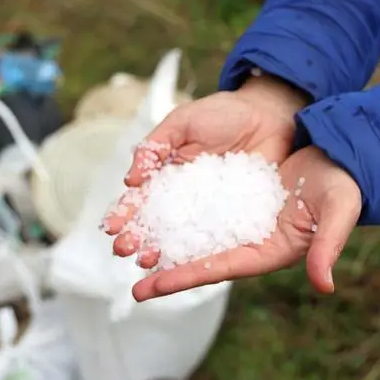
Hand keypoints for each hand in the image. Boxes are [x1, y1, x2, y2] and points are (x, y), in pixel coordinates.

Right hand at [104, 74, 309, 260]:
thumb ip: (155, 146)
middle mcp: (184, 199)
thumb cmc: (224, 113)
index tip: (110, 227)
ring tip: (145, 262)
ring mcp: (209, 211)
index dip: (124, 213)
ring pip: (180, 237)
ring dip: (160, 252)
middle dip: (136, 238)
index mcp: (166, 175)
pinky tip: (182, 266)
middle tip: (123, 251)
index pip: (140, 199)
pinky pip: (214, 239)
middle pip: (155, 224)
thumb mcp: (183, 122)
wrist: (269, 115)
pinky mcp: (235, 219)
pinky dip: (198, 255)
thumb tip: (130, 180)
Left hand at [113, 145, 362, 301]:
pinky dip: (176, 212)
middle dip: (167, 269)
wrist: (339, 155)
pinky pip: (199, 208)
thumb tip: (324, 286)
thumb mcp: (338, 211)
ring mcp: (240, 219)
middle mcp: (249, 240)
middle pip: (200, 258)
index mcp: (269, 251)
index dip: (186, 278)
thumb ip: (328, 247)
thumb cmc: (342, 185)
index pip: (220, 268)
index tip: (151, 287)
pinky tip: (152, 212)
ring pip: (194, 233)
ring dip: (165, 241)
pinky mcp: (234, 197)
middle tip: (132, 281)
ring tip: (131, 248)